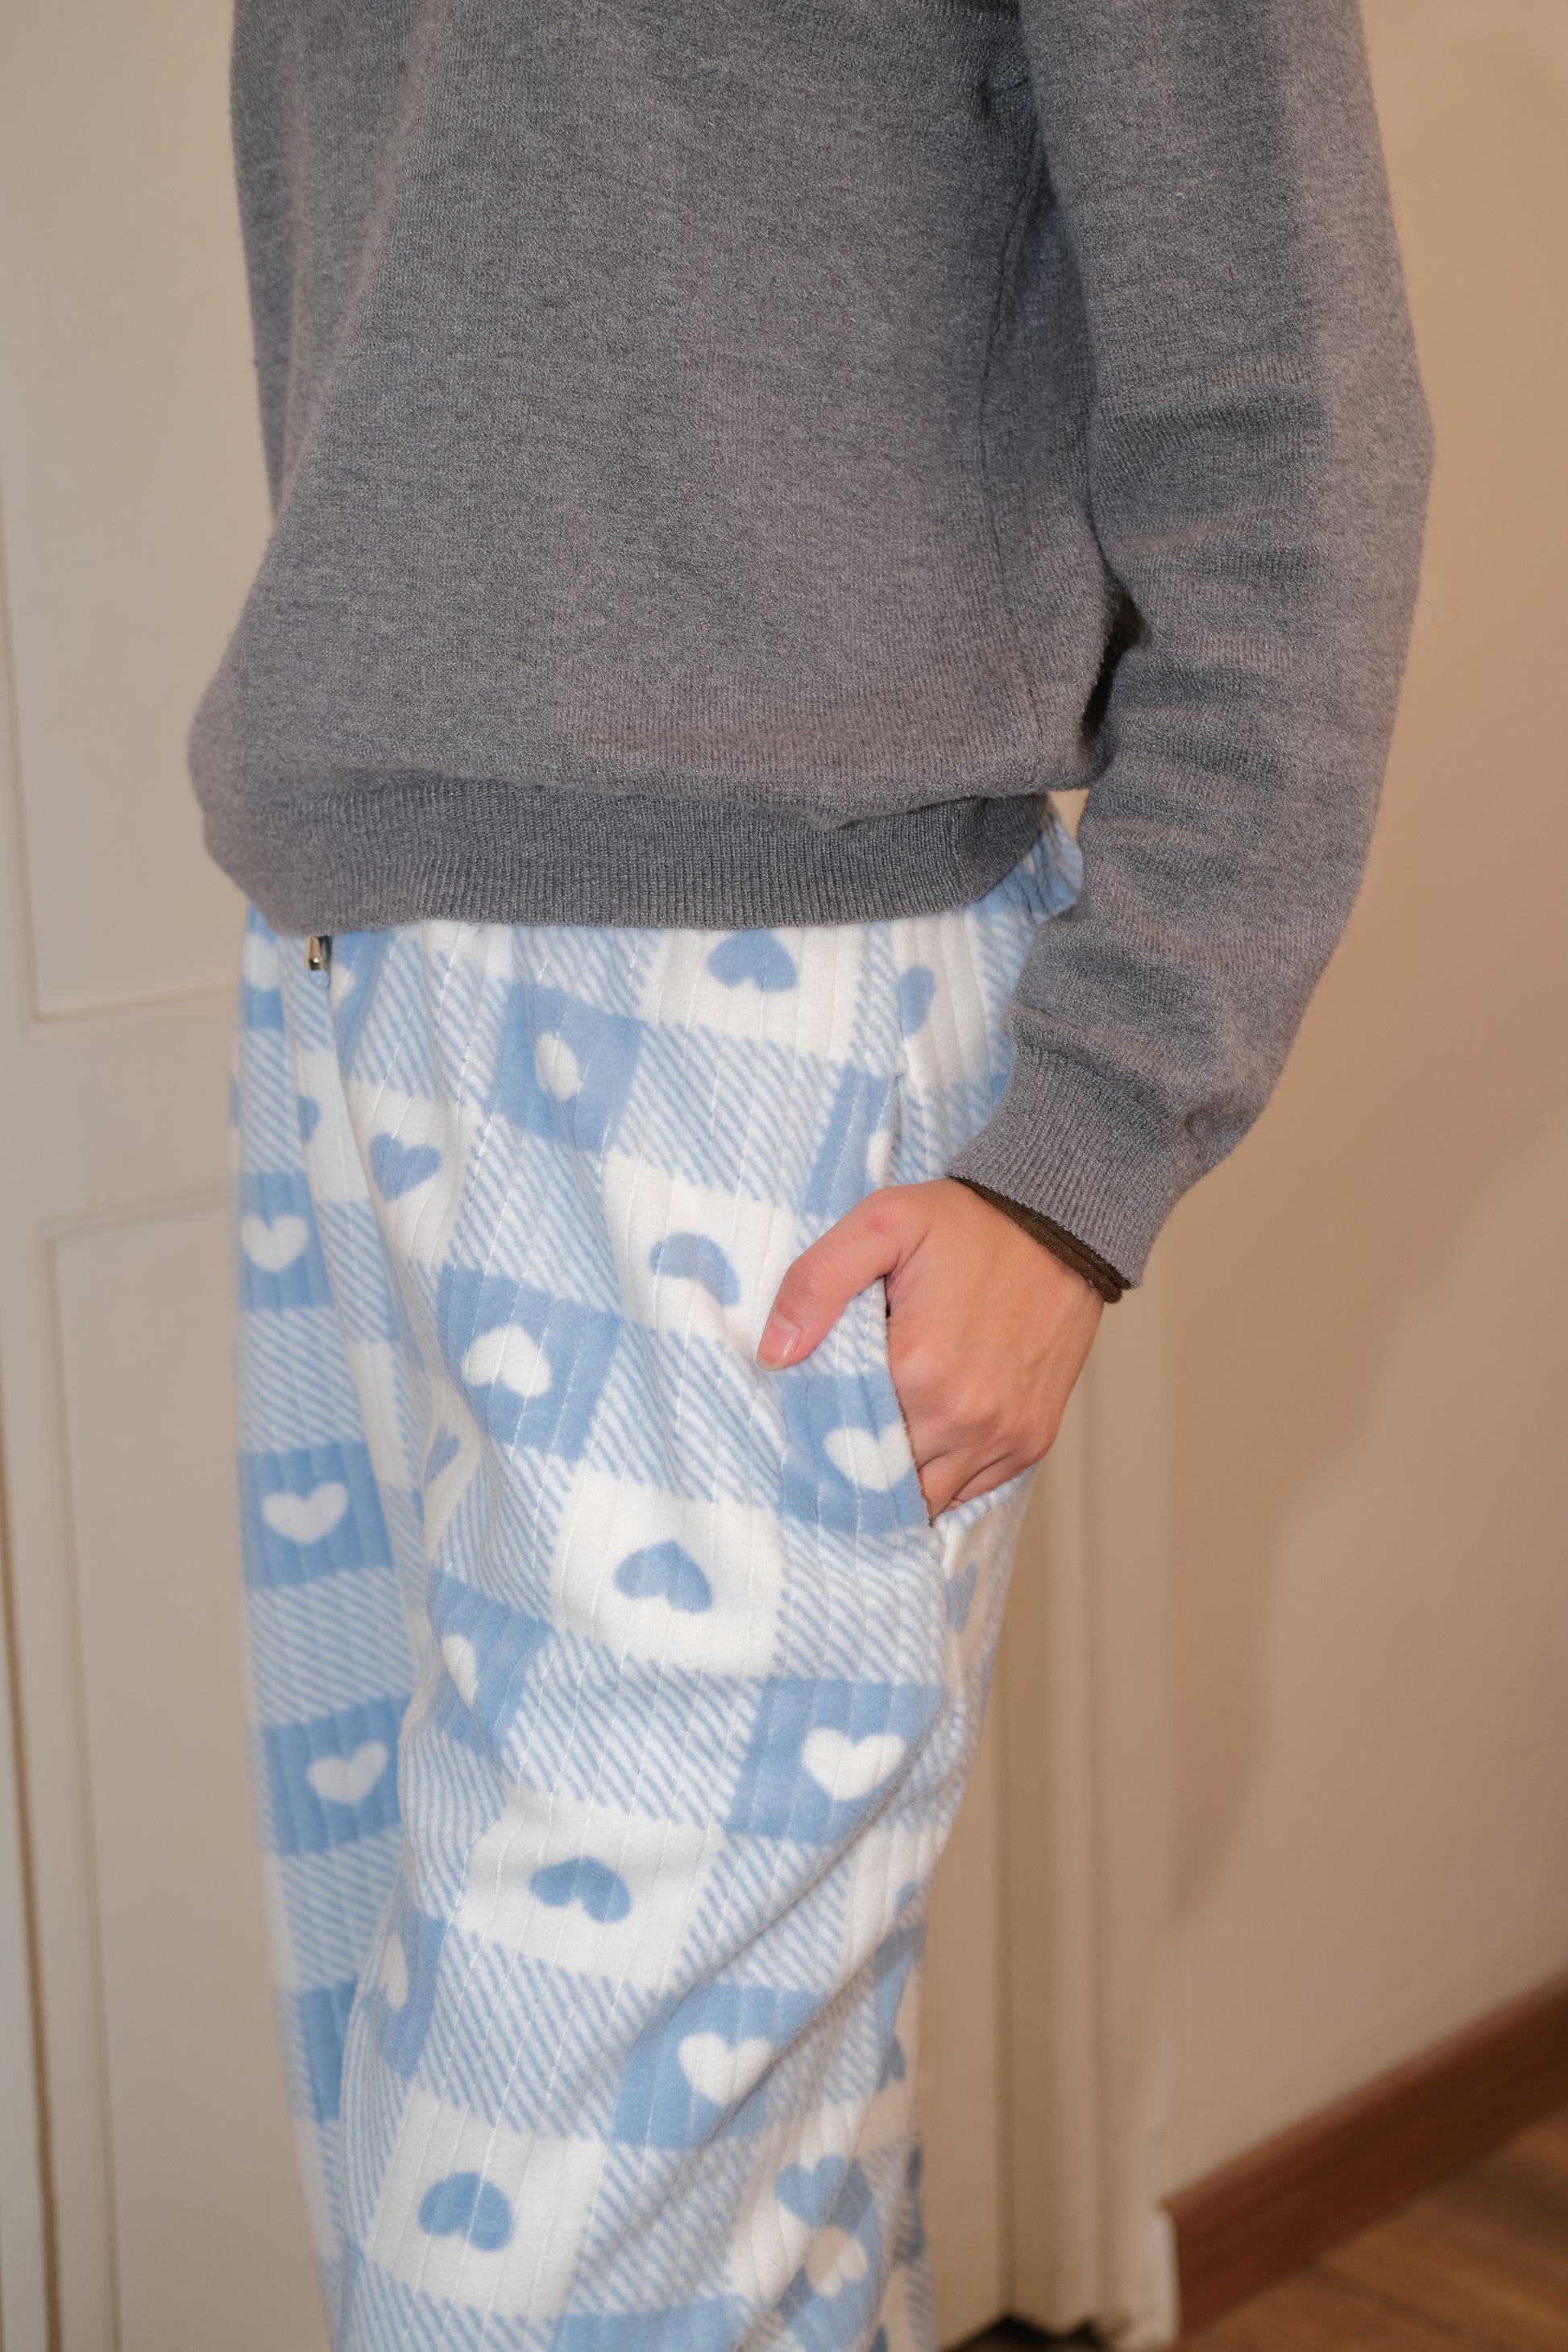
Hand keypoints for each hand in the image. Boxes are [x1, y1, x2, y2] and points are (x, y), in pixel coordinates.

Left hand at [756, 1177, 1102, 1517]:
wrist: (1059, 1225)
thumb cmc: (967, 1224)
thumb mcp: (881, 1224)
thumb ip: (817, 1283)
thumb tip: (775, 1354)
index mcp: (919, 1369)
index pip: (841, 1439)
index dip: (818, 1435)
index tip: (805, 1422)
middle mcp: (965, 1417)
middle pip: (883, 1479)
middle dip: (856, 1462)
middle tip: (836, 1435)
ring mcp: (1004, 1435)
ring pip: (927, 1497)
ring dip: (898, 1479)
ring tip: (876, 1443)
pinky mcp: (1032, 1441)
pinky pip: (971, 1489)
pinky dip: (943, 1475)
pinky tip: (922, 1440)